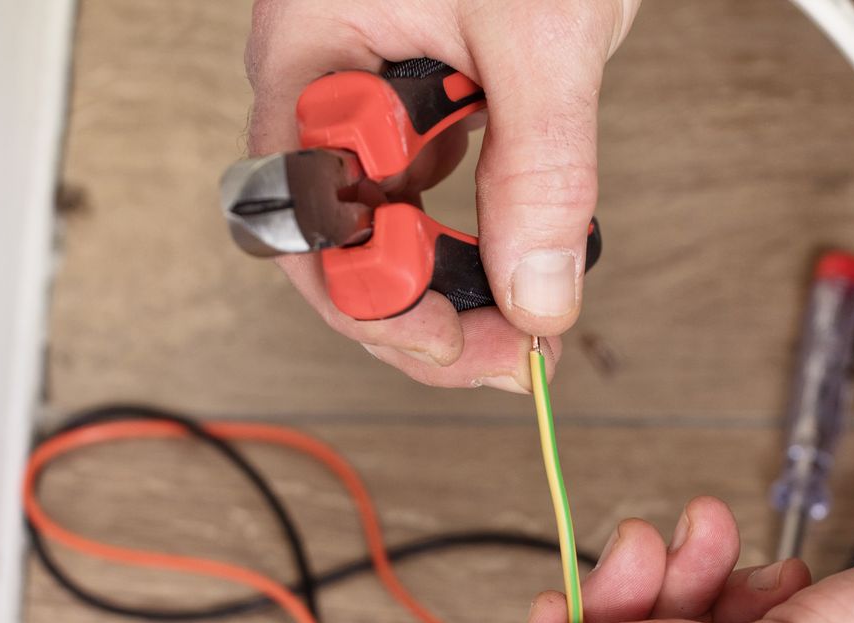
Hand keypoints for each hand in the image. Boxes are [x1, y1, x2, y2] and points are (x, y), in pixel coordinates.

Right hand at [246, 0, 639, 389]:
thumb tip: (539, 296)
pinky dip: (477, 236)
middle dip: (422, 318)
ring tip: (524, 320)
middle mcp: (324, 83)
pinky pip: (427, 190)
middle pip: (342, 251)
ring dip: (452, 286)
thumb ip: (542, 172)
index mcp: (311, 58)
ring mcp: (367, 90)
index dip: (381, 307)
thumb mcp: (542, 35)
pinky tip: (519, 255)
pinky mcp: (419, 93)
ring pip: (386, 230)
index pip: (315, 231)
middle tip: (511, 356)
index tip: (463, 342)